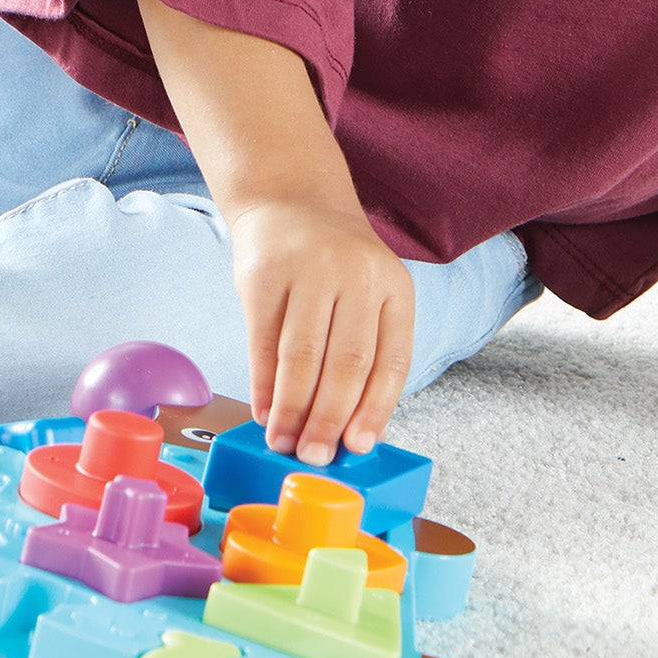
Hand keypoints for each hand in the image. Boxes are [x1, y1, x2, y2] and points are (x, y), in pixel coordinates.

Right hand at [227, 198, 413, 468]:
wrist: (291, 200)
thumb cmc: (335, 266)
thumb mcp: (367, 295)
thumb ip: (368, 356)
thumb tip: (356, 433)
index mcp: (393, 286)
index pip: (391, 360)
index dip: (375, 410)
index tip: (357, 449)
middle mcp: (357, 274)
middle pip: (347, 363)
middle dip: (329, 419)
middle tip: (313, 457)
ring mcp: (310, 269)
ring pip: (303, 356)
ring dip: (292, 409)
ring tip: (284, 442)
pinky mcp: (266, 274)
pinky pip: (264, 341)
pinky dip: (264, 384)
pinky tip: (265, 411)